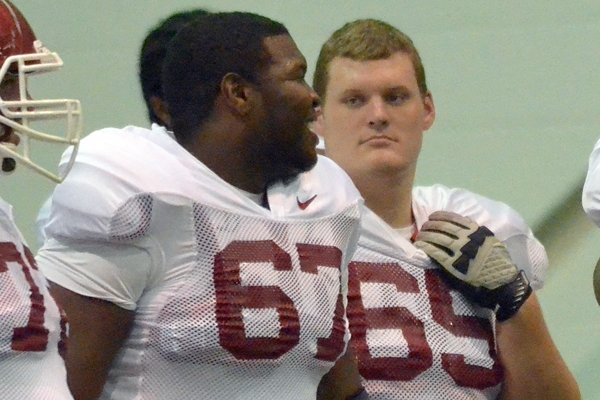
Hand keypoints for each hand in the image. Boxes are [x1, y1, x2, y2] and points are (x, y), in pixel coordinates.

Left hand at [414, 211, 530, 320]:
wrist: (502, 281)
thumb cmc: (498, 261)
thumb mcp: (492, 241)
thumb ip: (479, 231)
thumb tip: (467, 221)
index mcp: (476, 231)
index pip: (454, 218)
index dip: (440, 215)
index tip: (433, 216)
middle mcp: (467, 238)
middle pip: (443, 227)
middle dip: (431, 225)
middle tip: (423, 226)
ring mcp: (459, 251)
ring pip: (438, 238)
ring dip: (426, 234)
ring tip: (419, 235)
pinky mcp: (453, 264)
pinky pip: (436, 252)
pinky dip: (426, 247)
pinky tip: (420, 245)